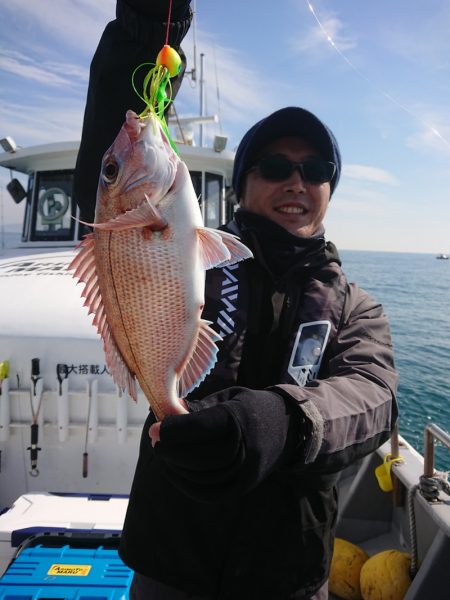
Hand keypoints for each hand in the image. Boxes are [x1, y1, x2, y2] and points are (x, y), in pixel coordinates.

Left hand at [150, 387, 304, 500]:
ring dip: (175, 467)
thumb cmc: (250, 408)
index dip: (174, 429)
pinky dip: (186, 483)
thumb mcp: (227, 399)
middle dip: (172, 450)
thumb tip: (164, 417)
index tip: (155, 428)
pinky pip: (208, 492)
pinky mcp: (242, 487)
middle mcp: (245, 447)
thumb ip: (198, 410)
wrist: (288, 429)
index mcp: (240, 417)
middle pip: (199, 455)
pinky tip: (174, 470)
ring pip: (202, 476)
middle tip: (156, 441)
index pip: (201, 427)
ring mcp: (246, 471)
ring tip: (163, 453)